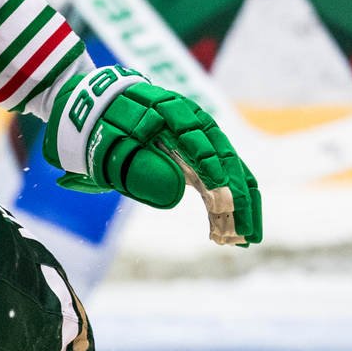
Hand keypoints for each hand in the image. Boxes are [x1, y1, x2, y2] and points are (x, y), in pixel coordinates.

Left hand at [45, 66, 262, 246]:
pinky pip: (223, 181)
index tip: (221, 199)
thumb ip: (138, 166)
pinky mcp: (203, 157)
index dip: (212, 169)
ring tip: (247, 240)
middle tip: (244, 234)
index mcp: (172, 110)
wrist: (104, 111)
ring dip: (243, 206)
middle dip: (239, 198)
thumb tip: (176, 195)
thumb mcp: (112, 147)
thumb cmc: (106, 129)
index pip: (199, 139)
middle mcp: (197, 122)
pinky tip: (232, 233)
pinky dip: (230, 206)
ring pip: (233, 172)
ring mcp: (203, 140)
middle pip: (226, 159)